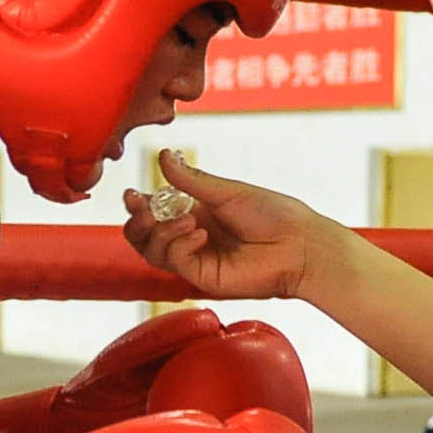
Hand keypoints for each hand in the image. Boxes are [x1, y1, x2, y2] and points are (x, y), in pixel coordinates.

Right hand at [123, 150, 328, 301]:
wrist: (299, 245)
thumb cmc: (273, 215)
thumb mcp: (227, 192)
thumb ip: (190, 180)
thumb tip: (162, 156)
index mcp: (196, 213)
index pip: (155, 210)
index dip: (139, 204)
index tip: (132, 193)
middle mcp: (191, 236)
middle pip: (145, 235)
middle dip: (137, 221)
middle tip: (141, 207)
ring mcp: (195, 258)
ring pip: (153, 251)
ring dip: (159, 232)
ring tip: (185, 221)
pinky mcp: (202, 276)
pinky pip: (174, 261)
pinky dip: (179, 245)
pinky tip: (199, 234)